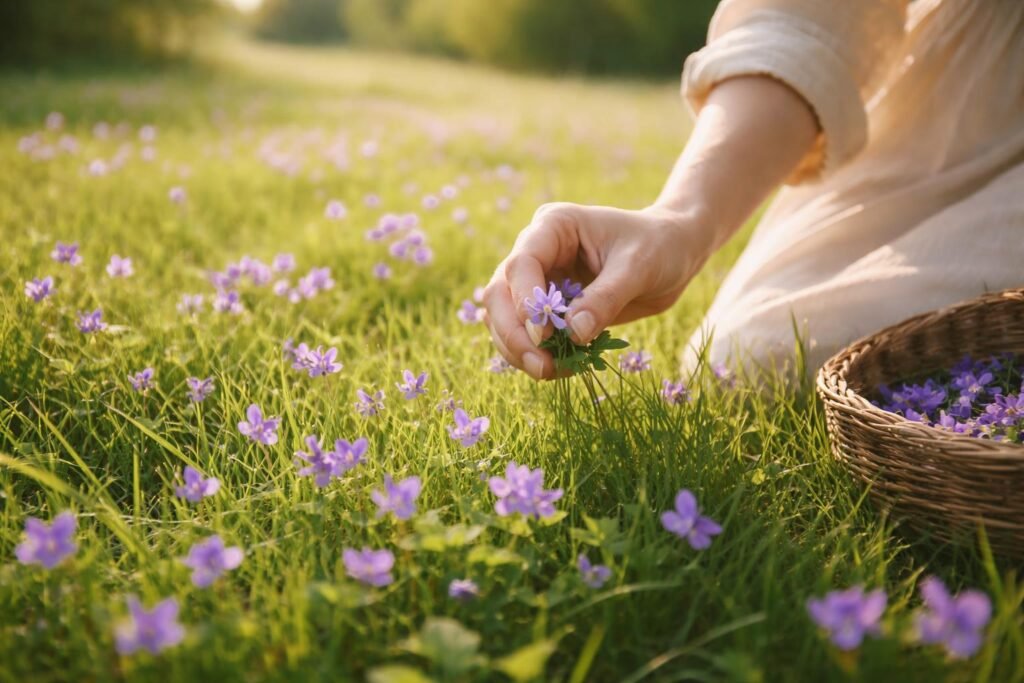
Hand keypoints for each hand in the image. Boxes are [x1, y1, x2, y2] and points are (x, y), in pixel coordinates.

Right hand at [483, 202, 710, 379]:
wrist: (673, 253)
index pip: (521, 264)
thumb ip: (605, 299)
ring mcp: (539, 280)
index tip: (544, 336)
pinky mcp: (548, 308)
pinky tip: (562, 368)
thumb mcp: (638, 267)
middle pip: (500, 294)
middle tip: (540, 367)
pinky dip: (537, 354)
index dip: (525, 302)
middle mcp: (537, 251)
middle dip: (513, 333)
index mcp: (553, 227)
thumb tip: (574, 334)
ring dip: (519, 350)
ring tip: (550, 372)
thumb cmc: (658, 246)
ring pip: (504, 318)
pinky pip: (528, 334)